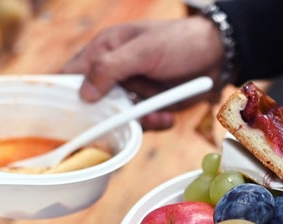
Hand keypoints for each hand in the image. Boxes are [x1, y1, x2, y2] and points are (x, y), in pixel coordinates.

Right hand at [63, 16, 224, 129]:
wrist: (218, 54)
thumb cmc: (178, 41)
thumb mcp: (144, 51)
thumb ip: (111, 68)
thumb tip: (84, 94)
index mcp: (103, 50)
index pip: (71, 75)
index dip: (64, 96)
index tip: (66, 119)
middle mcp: (114, 72)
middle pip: (93, 104)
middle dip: (107, 117)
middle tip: (120, 123)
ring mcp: (132, 90)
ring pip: (118, 117)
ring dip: (134, 122)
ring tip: (155, 115)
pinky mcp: (150, 104)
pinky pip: (142, 122)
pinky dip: (154, 123)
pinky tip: (167, 117)